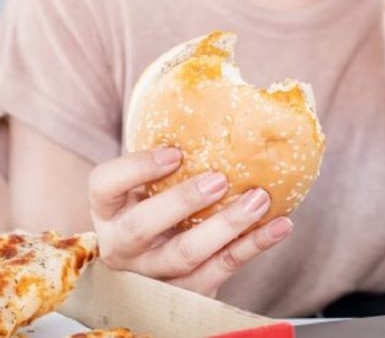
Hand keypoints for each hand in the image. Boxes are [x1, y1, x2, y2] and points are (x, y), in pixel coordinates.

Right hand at [89, 148, 292, 296]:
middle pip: (142, 226)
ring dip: (227, 226)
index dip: (136, 168)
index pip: (104, 185)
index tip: (175, 152)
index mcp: (107, 210)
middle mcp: (121, 246)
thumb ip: (168, 155)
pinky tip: (280, 225)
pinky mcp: (187, 293)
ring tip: (260, 199)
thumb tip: (220, 92)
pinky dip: (254, 246)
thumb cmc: (155, 205)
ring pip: (186, 255)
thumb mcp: (146, 184)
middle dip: (181, 201)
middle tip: (219, 179)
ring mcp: (152, 274)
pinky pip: (222, 270)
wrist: (155, 266)